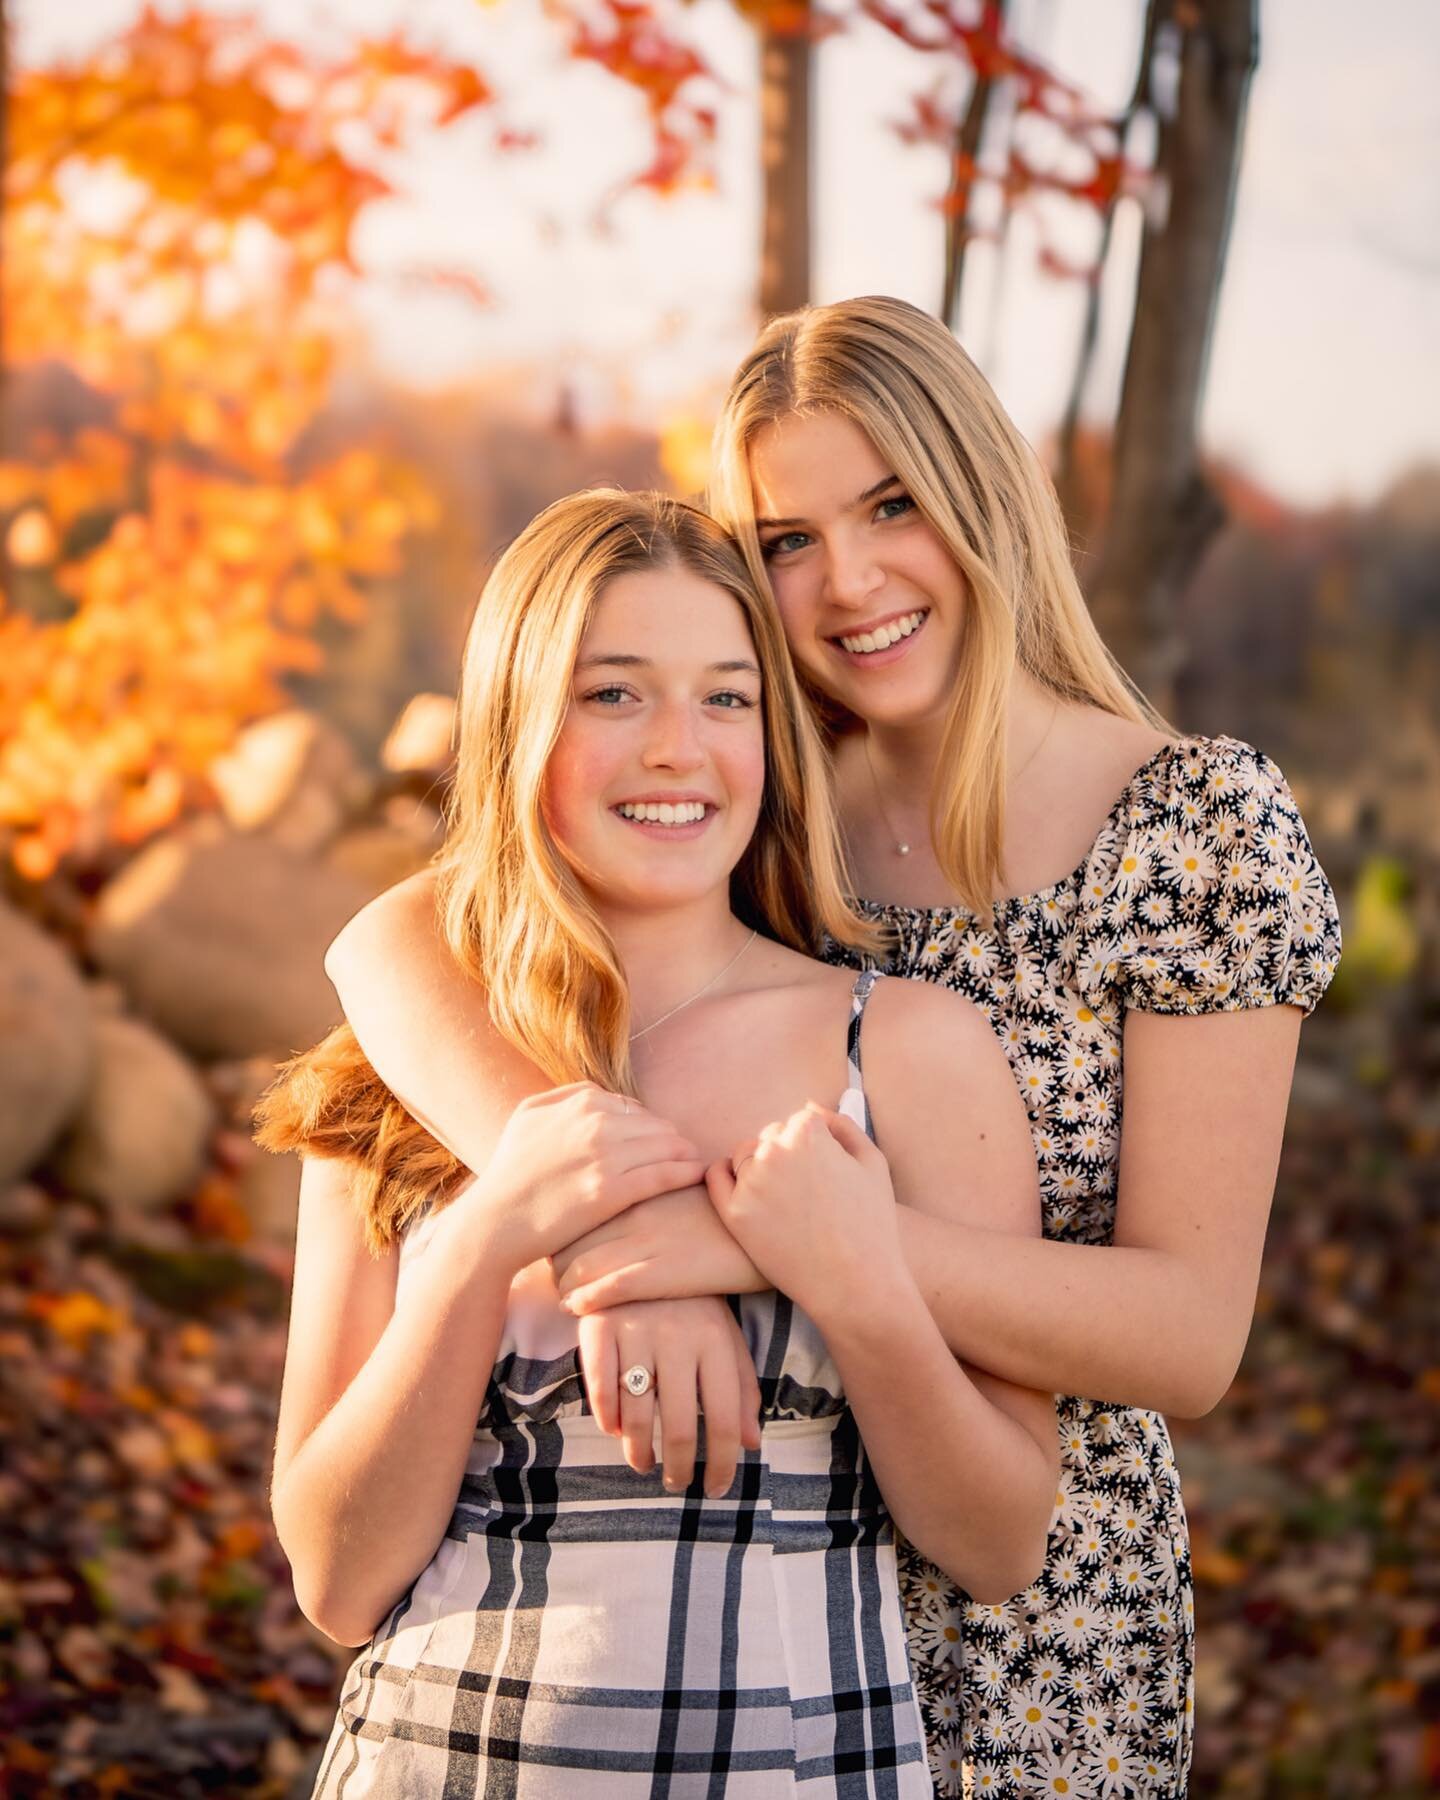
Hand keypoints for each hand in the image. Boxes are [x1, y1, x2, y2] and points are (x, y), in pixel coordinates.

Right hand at [456, 1084, 705, 1275]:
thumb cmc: (510, 1171)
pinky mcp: (612, 1191)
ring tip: (695, 1162)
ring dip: (685, 1152)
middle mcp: (595, 1123)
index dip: (646, 1126)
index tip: (655, 1141)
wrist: (496, 1221)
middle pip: (655, 1124)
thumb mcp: (527, 1115)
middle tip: (684, 1152)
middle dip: (670, 1138)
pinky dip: (685, 1172)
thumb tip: (600, 1095)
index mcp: (580, 1102)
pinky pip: (664, 1174)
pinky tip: (696, 1174)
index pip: (632, 1107)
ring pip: (666, 1146)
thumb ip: (564, 1096)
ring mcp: (604, 1156)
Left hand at [554, 1187, 766, 1314]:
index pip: (580, 1202)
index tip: (555, 1240)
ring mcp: (646, 1243)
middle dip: (554, 1256)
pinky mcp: (660, 1274)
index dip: (561, 1225)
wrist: (769, 1232)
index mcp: (641, 1186)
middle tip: (548, 1272)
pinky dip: (584, 1299)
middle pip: (572, 1232)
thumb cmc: (729, 1210)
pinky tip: (575, 1307)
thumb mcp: (686, 1186)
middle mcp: (636, 1211)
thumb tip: (629, 1190)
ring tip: (560, 1294)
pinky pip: (606, 1288)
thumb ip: (654, 1186)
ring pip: (580, 1264)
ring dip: (562, 1283)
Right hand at [578, 1299, 762, 1497]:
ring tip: (644, 1462)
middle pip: (680, 1424)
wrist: (640, 1246)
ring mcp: (635, 1330)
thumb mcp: (724, 1335)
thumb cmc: (691, 1302)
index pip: (725, 1416)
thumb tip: (751, 1444)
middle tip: (676, 1482)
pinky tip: (615, 1430)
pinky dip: (607, 1419)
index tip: (715, 1488)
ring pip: (636, 1415)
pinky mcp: (598, 1326)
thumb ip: (741, 1388)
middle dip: (679, 1467)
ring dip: (639, 1451)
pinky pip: (600, 1389)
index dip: (723, 1462)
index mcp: (715, 1339)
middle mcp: (677, 1336)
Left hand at [705, 1103, 904, 1325]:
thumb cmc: (871, 1224)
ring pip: (745, 1155)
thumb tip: (810, 1106)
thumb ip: (842, 1125)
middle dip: (786, 1155)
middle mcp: (775, 1150)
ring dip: (759, 1167)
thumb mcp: (873, 1163)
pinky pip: (717, 1177)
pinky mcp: (734, 1213)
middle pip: (771, 1136)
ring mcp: (751, 1181)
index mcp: (809, 1132)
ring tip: (786, 1200)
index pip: (800, 1121)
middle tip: (806, 1192)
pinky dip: (725, 1175)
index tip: (825, 1173)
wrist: (855, 1284)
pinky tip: (743, 1190)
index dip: (814, 1146)